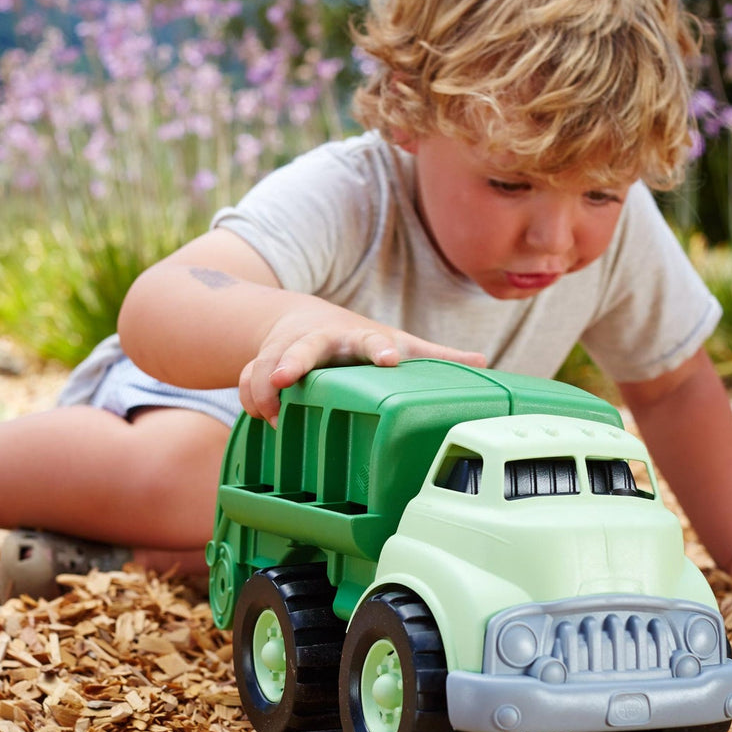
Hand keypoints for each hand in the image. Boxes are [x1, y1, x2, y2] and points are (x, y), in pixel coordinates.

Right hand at [239, 302, 486, 424]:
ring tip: (270, 414)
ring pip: (266, 363)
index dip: (380, 350)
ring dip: (263, 388)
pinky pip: (248, 377)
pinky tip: (259, 416)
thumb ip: (434, 353)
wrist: (299, 316)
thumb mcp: (395, 340)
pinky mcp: (261, 359)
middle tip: (286, 380)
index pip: (372, 340)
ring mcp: (287, 348)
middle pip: (304, 347)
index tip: (389, 359)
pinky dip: (249, 395)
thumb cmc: (357, 338)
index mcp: (358, 336)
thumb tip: (483, 361)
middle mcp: (320, 339)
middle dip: (292, 362)